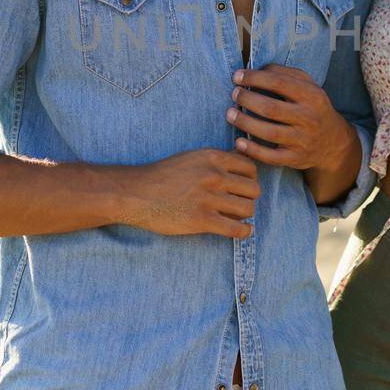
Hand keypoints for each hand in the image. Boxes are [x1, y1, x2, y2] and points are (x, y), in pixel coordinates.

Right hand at [125, 148, 259, 237]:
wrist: (136, 193)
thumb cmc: (163, 176)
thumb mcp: (192, 157)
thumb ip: (217, 159)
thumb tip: (242, 157)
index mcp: (212, 158)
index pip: (250, 168)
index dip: (249, 180)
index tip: (240, 188)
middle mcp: (213, 175)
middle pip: (254, 189)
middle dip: (248, 198)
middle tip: (237, 204)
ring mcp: (208, 198)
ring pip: (248, 209)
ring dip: (244, 215)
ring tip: (233, 217)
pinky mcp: (202, 220)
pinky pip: (237, 229)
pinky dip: (243, 232)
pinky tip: (240, 231)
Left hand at [226, 64, 351, 169]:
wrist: (333, 141)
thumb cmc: (312, 107)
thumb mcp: (308, 85)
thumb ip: (285, 73)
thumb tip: (256, 69)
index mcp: (312, 95)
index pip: (278, 82)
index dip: (254, 78)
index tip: (236, 76)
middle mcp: (309, 118)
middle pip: (271, 108)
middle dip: (247, 99)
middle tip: (234, 94)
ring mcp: (303, 140)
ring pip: (269, 132)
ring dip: (245, 123)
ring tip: (230, 114)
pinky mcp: (296, 159)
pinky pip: (271, 156)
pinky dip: (252, 150)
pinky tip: (239, 142)